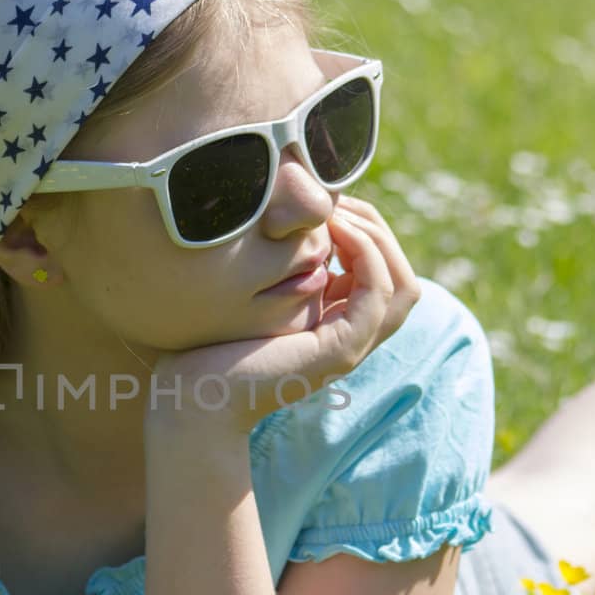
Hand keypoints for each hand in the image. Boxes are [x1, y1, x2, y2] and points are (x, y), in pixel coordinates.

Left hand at [149, 195, 421, 441]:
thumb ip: (281, 267)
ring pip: (404, 287)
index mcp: (336, 322)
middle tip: (337, 200)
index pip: (383, 270)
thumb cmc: (206, 344)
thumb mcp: (254, 292)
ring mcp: (351, 347)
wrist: (190, 394)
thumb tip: (289, 222)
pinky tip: (333, 232)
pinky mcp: (340, 351)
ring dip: (377, 239)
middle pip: (403, 276)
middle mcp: (351, 336)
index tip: (327, 201)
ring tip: (337, 213)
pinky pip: (380, 295)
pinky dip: (366, 256)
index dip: (365, 228)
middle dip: (377, 228)